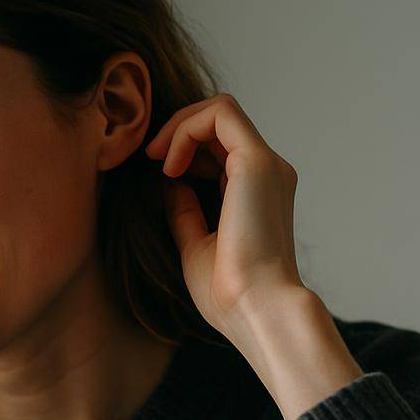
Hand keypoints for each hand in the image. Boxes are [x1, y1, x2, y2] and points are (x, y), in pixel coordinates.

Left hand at [143, 93, 307, 334]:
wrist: (256, 309)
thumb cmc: (229, 292)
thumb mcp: (196, 244)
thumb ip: (185, 211)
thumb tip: (169, 185)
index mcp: (259, 193)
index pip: (222, 147)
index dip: (187, 149)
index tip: (160, 172)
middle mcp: (268, 174)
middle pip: (221, 123)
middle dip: (179, 130)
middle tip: (151, 157)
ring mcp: (266, 165)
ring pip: (221, 110)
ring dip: (180, 125)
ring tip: (158, 157)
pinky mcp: (256, 162)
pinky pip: (219, 114)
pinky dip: (186, 128)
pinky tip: (170, 163)